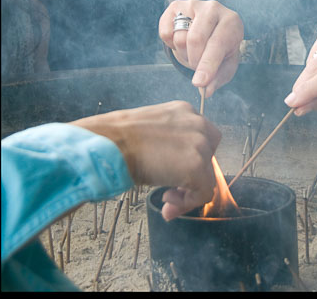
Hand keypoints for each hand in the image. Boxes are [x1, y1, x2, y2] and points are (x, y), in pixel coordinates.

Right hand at [70, 101, 220, 220]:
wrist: (107, 144)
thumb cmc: (117, 140)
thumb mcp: (150, 132)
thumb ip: (168, 141)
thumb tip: (172, 163)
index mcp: (183, 111)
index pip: (201, 137)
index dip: (190, 159)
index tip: (171, 174)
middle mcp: (196, 122)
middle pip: (209, 154)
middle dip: (193, 173)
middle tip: (171, 188)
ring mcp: (198, 143)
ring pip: (208, 175)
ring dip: (189, 191)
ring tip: (166, 198)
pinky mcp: (196, 165)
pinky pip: (204, 192)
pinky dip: (188, 204)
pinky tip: (167, 205)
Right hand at [159, 0, 243, 97]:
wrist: (213, 25)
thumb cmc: (222, 47)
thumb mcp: (227, 64)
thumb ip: (218, 78)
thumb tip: (205, 91)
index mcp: (231, 22)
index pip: (217, 44)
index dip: (207, 65)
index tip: (199, 82)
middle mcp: (213, 8)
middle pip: (195, 40)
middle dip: (194, 61)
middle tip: (198, 65)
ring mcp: (193, 4)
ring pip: (179, 37)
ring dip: (183, 54)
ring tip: (193, 52)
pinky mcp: (176, 6)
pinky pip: (165, 33)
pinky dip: (171, 44)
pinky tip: (182, 42)